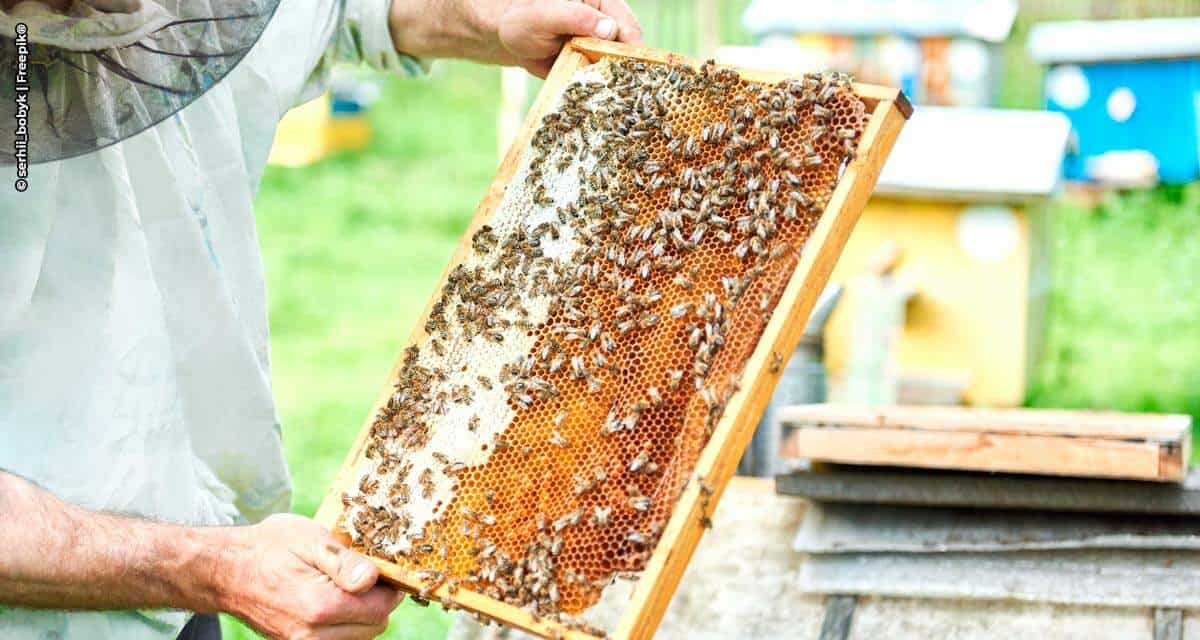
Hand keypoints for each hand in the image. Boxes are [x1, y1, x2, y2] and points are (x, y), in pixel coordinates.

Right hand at [215, 514, 401, 639]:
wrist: (226, 570)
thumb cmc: (269, 548)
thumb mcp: (310, 540)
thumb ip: (345, 563)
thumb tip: (373, 578)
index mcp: (320, 607)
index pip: (381, 609)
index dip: (389, 587)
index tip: (382, 569)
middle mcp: (312, 635)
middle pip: (374, 627)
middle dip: (376, 601)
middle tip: (362, 574)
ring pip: (358, 637)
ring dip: (361, 614)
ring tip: (343, 586)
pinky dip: (344, 624)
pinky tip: (332, 600)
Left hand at [389, 0, 643, 77]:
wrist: (509, 38)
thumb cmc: (522, 20)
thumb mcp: (543, 16)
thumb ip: (574, 18)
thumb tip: (610, 30)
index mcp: (601, 3)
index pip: (627, 25)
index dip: (632, 48)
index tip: (631, 71)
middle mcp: (607, 23)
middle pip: (630, 49)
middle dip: (628, 70)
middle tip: (624, 94)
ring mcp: (602, 45)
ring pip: (621, 67)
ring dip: (617, 84)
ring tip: (613, 102)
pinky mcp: (594, 64)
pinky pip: (606, 80)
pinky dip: (604, 92)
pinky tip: (602, 103)